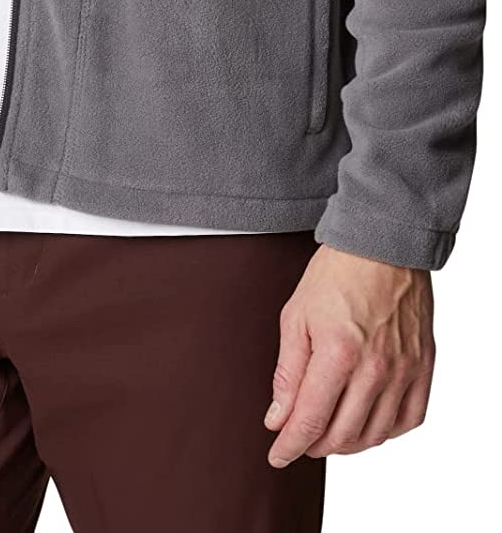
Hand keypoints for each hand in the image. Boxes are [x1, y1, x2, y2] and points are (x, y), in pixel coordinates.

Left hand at [265, 244, 434, 466]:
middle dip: (314, 445)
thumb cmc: (335, 275)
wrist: (381, 246)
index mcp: (338, 353)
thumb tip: (278, 417)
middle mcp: (375, 368)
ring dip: (347, 443)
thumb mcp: (295, 317)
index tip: (276, 455)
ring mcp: (404, 370)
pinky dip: (386, 432)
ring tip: (328, 432)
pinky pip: (408, 420)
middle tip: (298, 438)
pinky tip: (367, 423)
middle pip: (342, 434)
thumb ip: (287, 373)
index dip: (290, 445)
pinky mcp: (424, 367)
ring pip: (375, 434)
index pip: (311, 420)